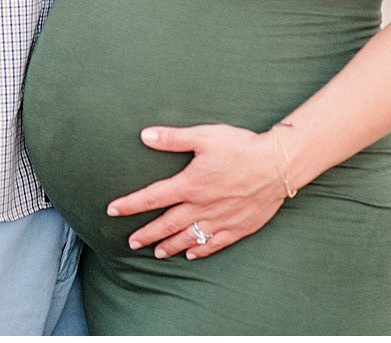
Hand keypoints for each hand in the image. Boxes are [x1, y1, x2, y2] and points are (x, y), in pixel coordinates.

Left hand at [105, 124, 286, 259]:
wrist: (278, 166)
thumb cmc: (241, 147)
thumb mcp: (204, 137)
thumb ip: (173, 138)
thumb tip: (145, 135)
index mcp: (190, 185)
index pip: (152, 197)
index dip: (130, 205)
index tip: (112, 211)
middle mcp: (202, 206)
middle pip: (167, 224)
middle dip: (147, 234)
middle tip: (131, 243)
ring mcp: (220, 219)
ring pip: (189, 237)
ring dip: (170, 245)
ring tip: (156, 253)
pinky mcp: (238, 227)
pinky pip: (215, 244)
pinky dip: (201, 250)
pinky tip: (191, 253)